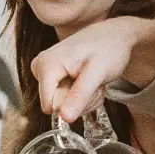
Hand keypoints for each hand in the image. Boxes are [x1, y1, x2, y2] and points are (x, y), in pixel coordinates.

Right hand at [30, 17, 154, 122]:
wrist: (114, 35)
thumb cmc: (108, 48)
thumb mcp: (98, 73)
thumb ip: (80, 96)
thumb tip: (64, 118)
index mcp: (47, 64)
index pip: (50, 104)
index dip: (73, 104)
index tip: (88, 88)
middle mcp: (40, 67)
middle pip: (58, 105)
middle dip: (81, 101)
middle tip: (94, 84)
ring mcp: (45, 71)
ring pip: (64, 105)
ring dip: (84, 99)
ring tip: (94, 80)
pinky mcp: (52, 76)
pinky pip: (66, 99)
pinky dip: (83, 95)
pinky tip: (89, 80)